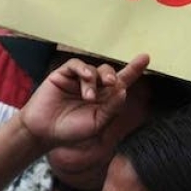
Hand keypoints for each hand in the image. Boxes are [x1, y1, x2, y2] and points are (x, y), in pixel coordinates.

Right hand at [18, 54, 149, 149]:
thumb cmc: (70, 131)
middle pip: (108, 73)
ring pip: (94, 70)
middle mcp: (93, 87)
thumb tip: (124, 89)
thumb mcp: (97, 123)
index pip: (121, 82)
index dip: (134, 69)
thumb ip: (112, 107)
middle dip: (113, 76)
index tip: (145, 57)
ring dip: (94, 81)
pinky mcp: (63, 75)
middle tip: (111, 84)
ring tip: (88, 97)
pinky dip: (83, 69)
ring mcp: (77, 80)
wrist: (44, 132)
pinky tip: (85, 78)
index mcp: (104, 99)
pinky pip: (76, 65)